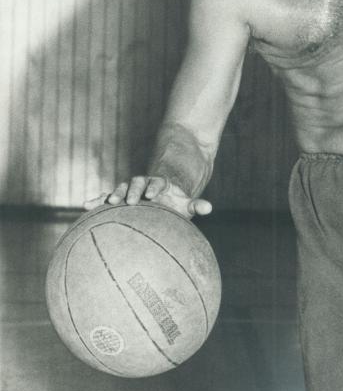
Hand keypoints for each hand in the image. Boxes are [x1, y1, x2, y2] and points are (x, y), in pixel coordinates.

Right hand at [83, 176, 212, 218]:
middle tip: (131, 199)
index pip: (158, 183)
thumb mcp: (186, 203)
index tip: (153, 194)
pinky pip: (107, 198)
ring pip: (122, 188)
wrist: (163, 190)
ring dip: (115, 193)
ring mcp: (130, 190)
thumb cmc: (175, 201)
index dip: (155, 187)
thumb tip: (209, 208)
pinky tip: (85, 206)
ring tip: (108, 201)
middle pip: (137, 182)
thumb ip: (195, 205)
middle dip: (134, 190)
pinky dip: (98, 200)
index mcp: (160, 185)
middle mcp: (144, 185)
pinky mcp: (120, 197)